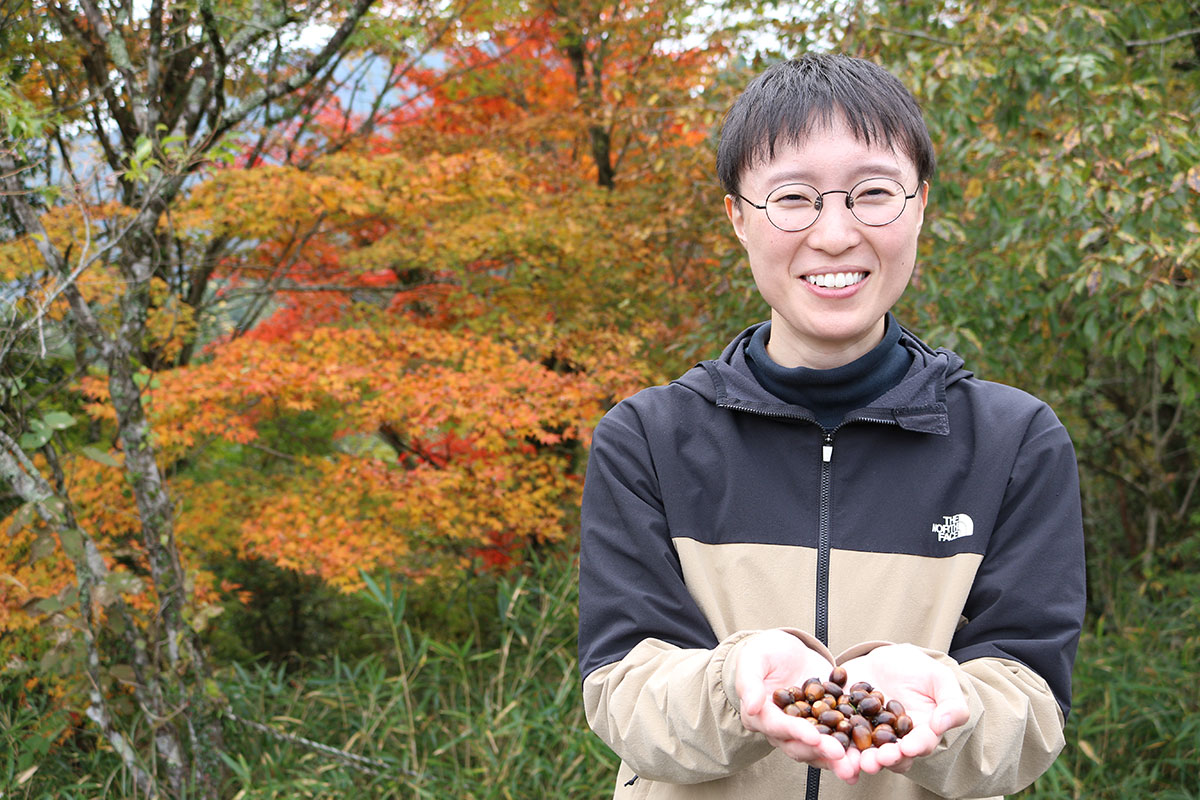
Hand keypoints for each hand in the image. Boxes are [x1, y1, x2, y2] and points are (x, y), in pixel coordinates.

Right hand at [735, 630, 859, 782]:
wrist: (788, 649)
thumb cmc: (765, 651)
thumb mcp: (754, 659)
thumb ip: (750, 682)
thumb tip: (752, 707)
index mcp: (761, 716)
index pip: (779, 727)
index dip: (796, 733)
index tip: (814, 736)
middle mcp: (782, 730)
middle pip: (800, 746)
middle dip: (821, 751)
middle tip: (841, 755)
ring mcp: (805, 730)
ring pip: (820, 750)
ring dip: (838, 760)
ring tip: (856, 765)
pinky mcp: (825, 725)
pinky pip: (838, 739)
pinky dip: (852, 749)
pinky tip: (867, 755)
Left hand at [839, 643, 969, 774]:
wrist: (885, 658)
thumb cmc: (918, 670)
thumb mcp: (940, 680)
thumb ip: (950, 703)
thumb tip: (943, 724)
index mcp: (920, 734)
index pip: (920, 744)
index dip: (914, 747)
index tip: (907, 748)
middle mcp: (894, 741)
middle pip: (890, 756)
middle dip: (882, 760)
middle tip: (875, 760)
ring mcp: (869, 735)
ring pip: (863, 753)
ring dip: (856, 761)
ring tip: (851, 762)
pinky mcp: (846, 725)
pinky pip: (838, 737)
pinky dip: (833, 744)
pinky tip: (826, 747)